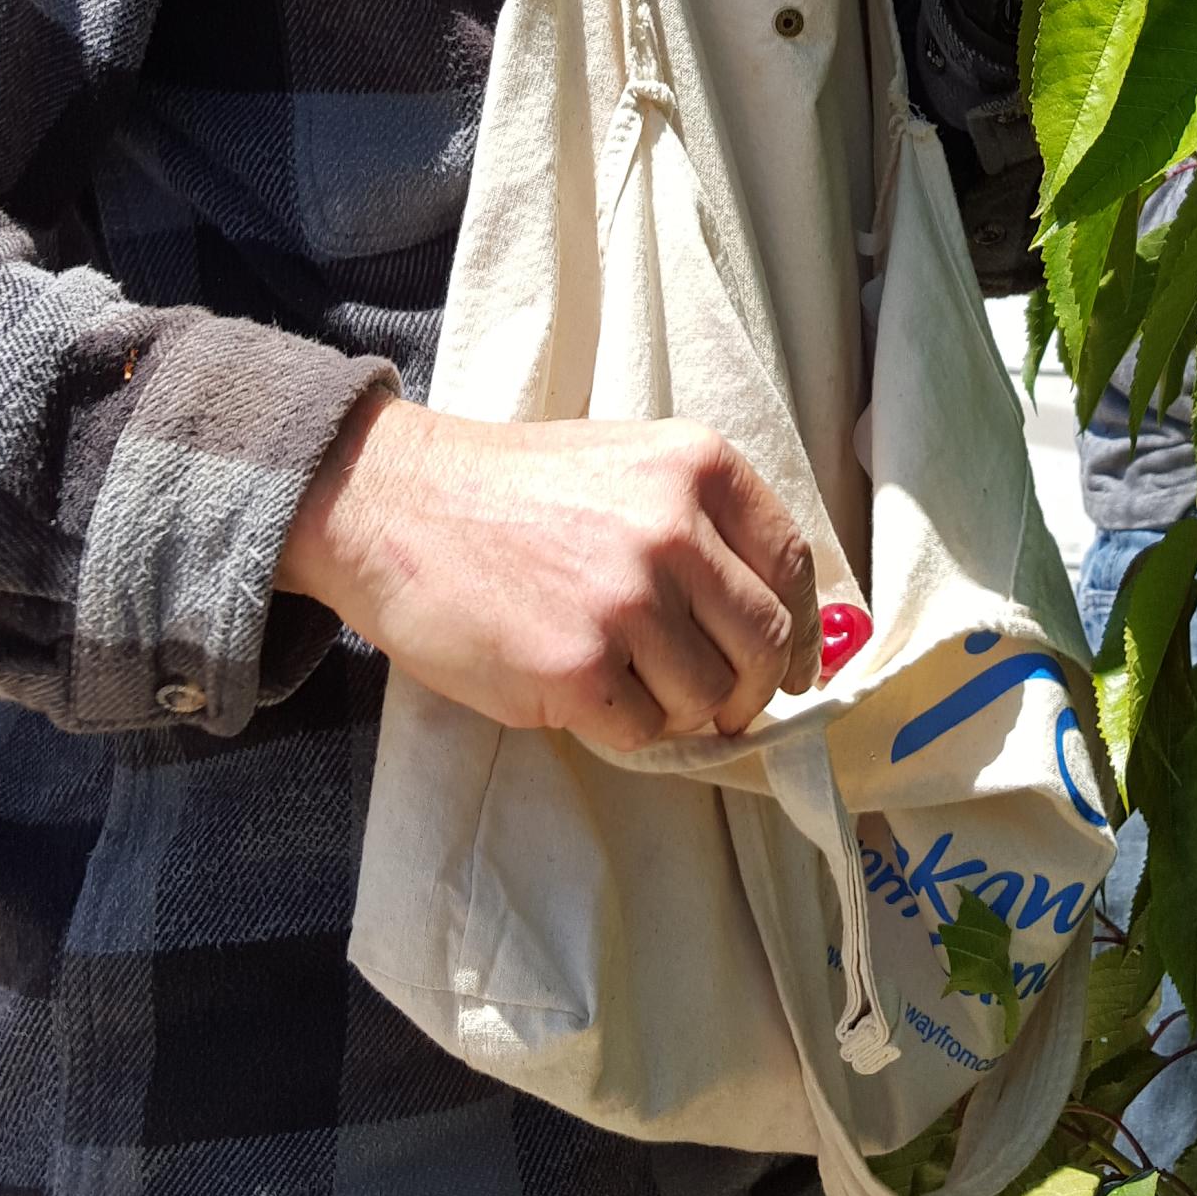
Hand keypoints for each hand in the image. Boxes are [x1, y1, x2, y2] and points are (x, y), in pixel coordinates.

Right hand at [278, 394, 820, 748]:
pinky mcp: (579, 669)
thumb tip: (769, 615)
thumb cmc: (509, 491)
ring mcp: (627, 601)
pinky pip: (643, 730)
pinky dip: (624, 728)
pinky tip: (583, 692)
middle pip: (766, 640)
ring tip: (626, 683)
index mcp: (696, 467)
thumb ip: (699, 525)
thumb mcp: (626, 465)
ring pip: (708, 695)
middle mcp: (673, 529)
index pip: (791, 564)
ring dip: (679, 709)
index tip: (796, 663)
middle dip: (754, 687)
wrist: (393, 506)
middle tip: (724, 704)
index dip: (804, 627)